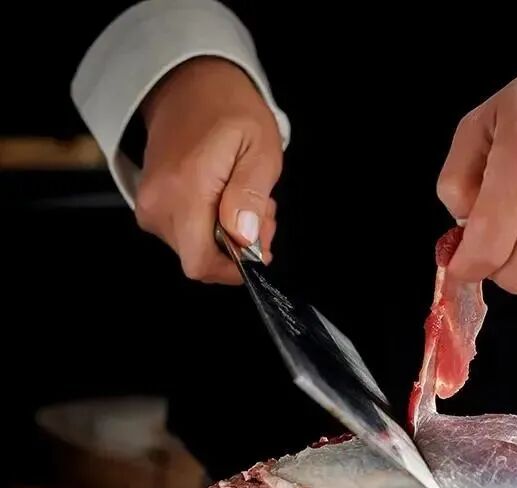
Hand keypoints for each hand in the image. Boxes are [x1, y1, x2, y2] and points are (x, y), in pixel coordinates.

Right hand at [136, 57, 282, 283]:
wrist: (189, 83)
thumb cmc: (228, 110)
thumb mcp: (259, 147)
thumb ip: (249, 195)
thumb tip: (243, 237)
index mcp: (184, 189)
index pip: (200, 262)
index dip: (234, 268)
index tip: (260, 249)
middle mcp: (158, 202)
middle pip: (200, 258)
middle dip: (238, 248)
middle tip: (261, 211)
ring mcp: (149, 204)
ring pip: (194, 247)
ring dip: (228, 235)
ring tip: (245, 197)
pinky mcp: (150, 203)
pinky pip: (184, 232)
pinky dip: (212, 224)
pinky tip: (227, 197)